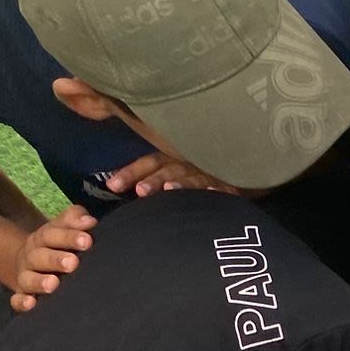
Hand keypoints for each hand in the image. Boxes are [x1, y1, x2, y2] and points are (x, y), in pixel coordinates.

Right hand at [9, 206, 96, 312]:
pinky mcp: (22, 294)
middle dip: (56, 259)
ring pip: (29, 278)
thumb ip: (75, 219)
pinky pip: (17, 299)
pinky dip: (21, 302)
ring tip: (53, 284)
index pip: (53, 234)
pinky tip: (30, 304)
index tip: (87, 241)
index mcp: (44, 239)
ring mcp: (26, 276)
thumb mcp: (63, 227)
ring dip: (40, 281)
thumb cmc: (57, 245)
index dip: (69, 237)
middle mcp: (32, 256)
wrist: (29, 262)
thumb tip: (89, 221)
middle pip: (40, 256)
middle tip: (72, 263)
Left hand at [105, 151, 232, 199]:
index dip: (131, 172)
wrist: (237, 166)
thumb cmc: (201, 171)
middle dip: (154, 179)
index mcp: (173, 158)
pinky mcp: (229, 183)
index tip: (111, 186)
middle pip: (168, 168)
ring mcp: (209, 172)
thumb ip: (152, 176)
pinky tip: (213, 191)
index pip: (149, 163)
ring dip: (181, 182)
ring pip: (192, 177)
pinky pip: (224, 186)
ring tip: (170, 190)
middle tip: (141, 191)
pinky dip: (217, 189)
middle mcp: (188, 163)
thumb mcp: (175, 168)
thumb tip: (116, 186)